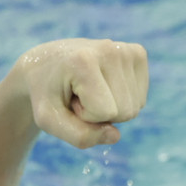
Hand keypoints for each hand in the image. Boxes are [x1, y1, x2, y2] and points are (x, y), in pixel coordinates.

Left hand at [12, 39, 147, 148]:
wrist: (44, 65)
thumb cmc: (45, 93)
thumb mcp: (49, 121)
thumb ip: (80, 136)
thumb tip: (116, 135)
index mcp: (83, 60)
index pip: (105, 113)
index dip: (84, 115)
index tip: (68, 97)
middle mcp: (110, 49)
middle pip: (125, 111)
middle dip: (99, 113)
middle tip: (77, 94)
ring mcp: (126, 50)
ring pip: (134, 107)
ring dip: (110, 106)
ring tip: (87, 88)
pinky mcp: (137, 53)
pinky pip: (140, 98)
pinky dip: (122, 99)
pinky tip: (102, 83)